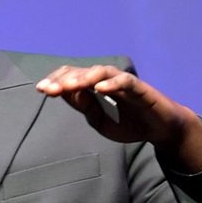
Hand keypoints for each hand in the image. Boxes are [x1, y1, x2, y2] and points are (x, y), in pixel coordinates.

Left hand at [36, 65, 201, 171]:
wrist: (161, 130)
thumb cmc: (131, 125)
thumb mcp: (101, 123)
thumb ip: (86, 109)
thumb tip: (69, 94)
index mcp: (95, 87)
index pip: (72, 77)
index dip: (56, 81)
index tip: (40, 89)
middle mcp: (107, 80)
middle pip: (82, 72)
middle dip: (62, 80)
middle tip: (47, 89)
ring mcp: (124, 82)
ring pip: (101, 72)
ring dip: (83, 77)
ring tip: (68, 86)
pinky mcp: (140, 88)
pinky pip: (125, 81)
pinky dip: (112, 83)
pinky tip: (99, 88)